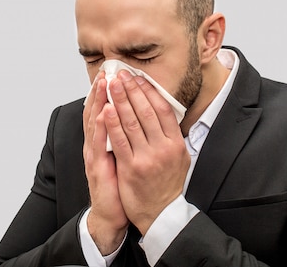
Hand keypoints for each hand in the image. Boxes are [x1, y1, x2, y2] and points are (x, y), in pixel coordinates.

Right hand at [82, 73, 127, 254]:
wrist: (111, 213)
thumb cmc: (120, 185)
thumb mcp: (124, 155)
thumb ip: (125, 137)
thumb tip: (136, 117)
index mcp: (103, 141)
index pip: (103, 110)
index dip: (106, 91)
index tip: (112, 72)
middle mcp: (96, 145)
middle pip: (96, 111)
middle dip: (102, 90)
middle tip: (107, 70)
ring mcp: (94, 155)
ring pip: (95, 123)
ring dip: (99, 101)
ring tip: (103, 82)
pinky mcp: (97, 168)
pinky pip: (99, 144)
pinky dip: (101, 128)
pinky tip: (104, 113)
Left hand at [104, 70, 190, 235]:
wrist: (161, 213)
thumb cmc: (168, 184)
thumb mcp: (181, 158)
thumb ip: (172, 136)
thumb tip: (164, 112)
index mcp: (176, 143)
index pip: (163, 109)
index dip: (149, 91)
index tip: (138, 78)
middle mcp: (164, 148)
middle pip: (146, 111)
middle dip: (131, 90)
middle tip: (121, 74)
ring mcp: (147, 158)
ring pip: (131, 122)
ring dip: (119, 100)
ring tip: (111, 84)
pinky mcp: (131, 168)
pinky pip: (119, 141)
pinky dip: (111, 123)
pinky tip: (105, 109)